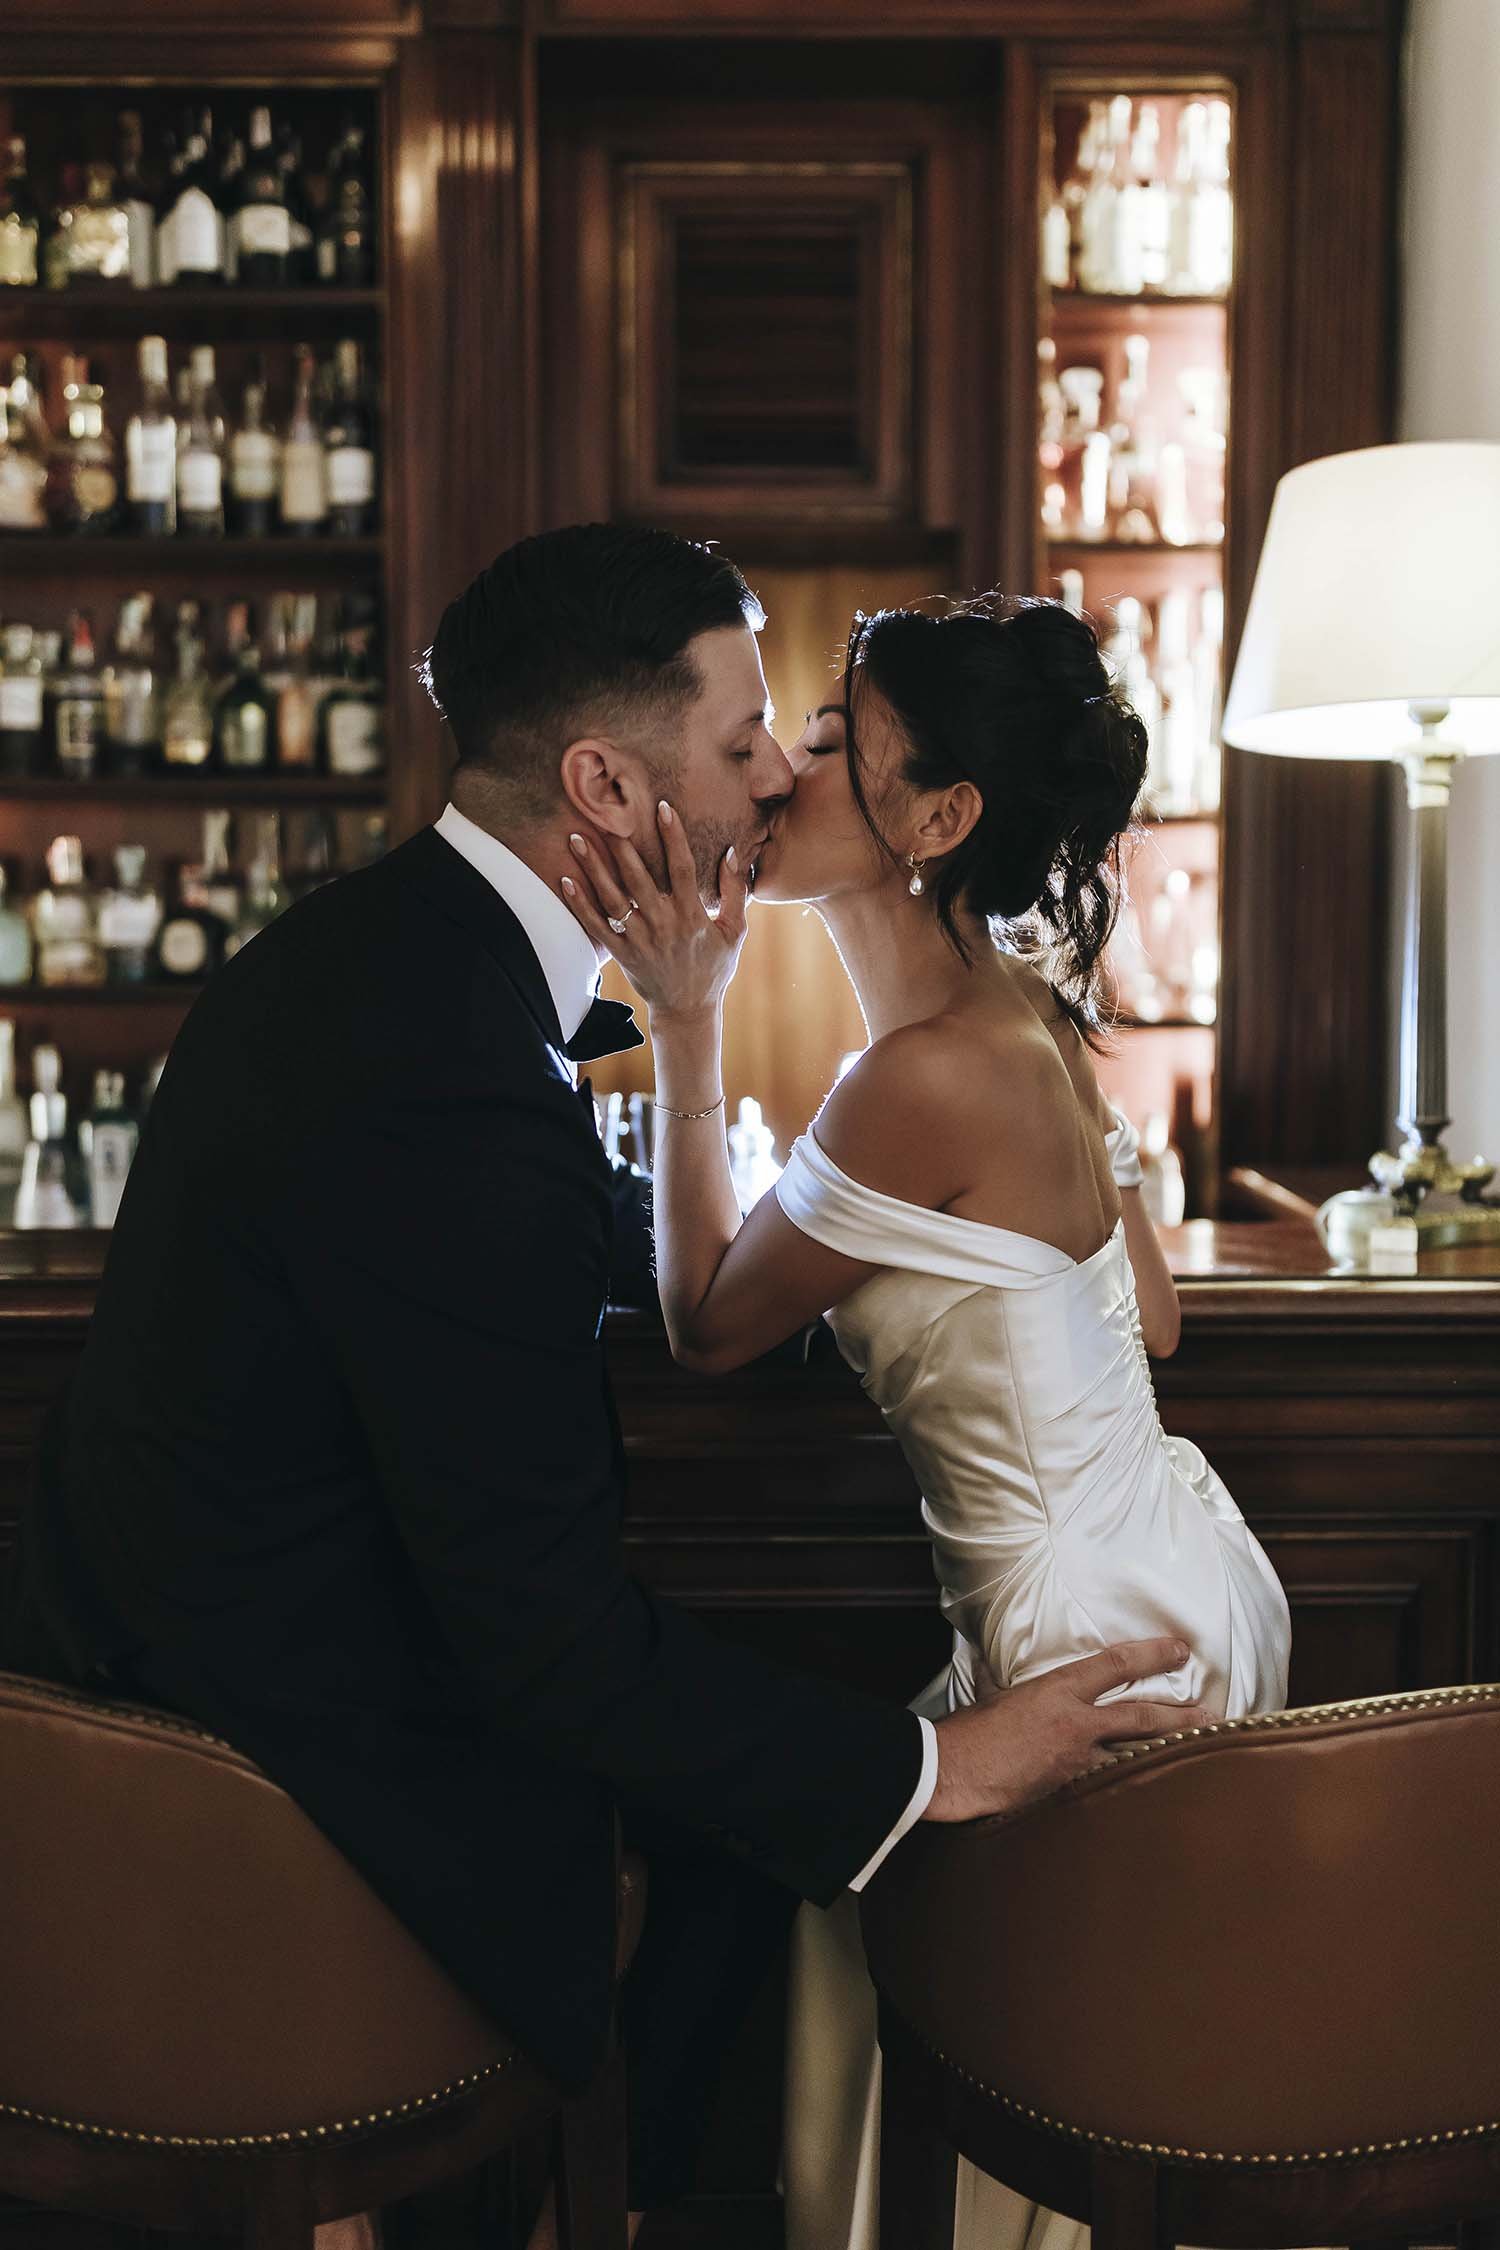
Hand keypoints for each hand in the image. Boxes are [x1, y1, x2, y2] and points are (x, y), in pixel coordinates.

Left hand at [560, 802, 749, 1020]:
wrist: (688, 1011)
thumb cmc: (714, 968)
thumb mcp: (735, 932)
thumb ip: (735, 893)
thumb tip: (732, 853)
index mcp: (692, 917)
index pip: (682, 869)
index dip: (673, 837)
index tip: (662, 808)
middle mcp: (664, 926)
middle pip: (639, 880)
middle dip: (622, 848)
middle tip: (606, 817)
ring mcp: (640, 941)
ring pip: (613, 900)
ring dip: (593, 869)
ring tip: (577, 839)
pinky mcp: (622, 955)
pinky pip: (597, 927)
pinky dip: (580, 905)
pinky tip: (565, 881)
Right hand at [925, 1637, 1213, 1823]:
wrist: (954, 1771)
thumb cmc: (968, 1732)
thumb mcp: (992, 1693)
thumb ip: (1004, 1678)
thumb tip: (992, 1662)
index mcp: (1057, 1690)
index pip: (1116, 1665)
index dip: (1153, 1655)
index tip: (1180, 1650)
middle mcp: (1077, 1724)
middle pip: (1143, 1716)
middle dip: (1182, 1713)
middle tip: (1213, 1712)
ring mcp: (1079, 1763)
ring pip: (1139, 1756)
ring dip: (1173, 1755)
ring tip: (1204, 1753)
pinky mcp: (1074, 1796)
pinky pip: (1117, 1790)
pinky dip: (1140, 1789)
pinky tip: (1165, 1793)